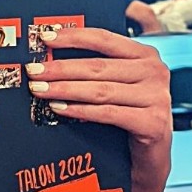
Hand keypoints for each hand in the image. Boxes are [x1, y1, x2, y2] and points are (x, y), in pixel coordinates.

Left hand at [25, 26, 170, 191]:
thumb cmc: (128, 112)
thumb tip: (50, 57)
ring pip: (100, 90)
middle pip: (97, 66)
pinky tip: (59, 108)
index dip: (72, 36)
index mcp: (144, 54)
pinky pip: (108, 113)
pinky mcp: (153, 122)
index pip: (103, 38)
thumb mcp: (115, 83)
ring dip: (65, 89)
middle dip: (60, 69)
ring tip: (40, 90)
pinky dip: (79, 110)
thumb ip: (94, 67)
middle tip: (34, 71)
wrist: (150, 155)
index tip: (45, 37)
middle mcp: (154, 71)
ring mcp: (157, 97)